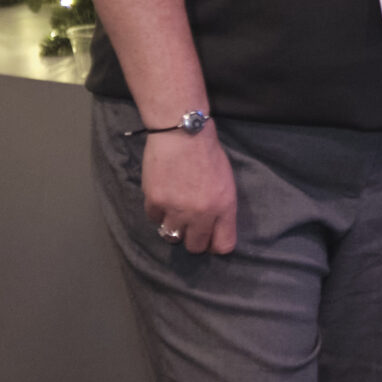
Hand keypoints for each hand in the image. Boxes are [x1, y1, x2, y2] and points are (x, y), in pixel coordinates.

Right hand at [143, 127, 236, 254]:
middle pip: (195, 246)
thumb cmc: (209, 154)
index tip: (212, 240)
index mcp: (224, 206)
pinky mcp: (155, 202)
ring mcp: (176, 210)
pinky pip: (155, 220)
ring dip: (174, 229)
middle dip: (194, 239)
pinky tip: (163, 199)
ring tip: (176, 214)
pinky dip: (158, 213)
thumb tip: (214, 227)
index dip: (217, 245)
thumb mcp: (226, 181)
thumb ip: (221, 206)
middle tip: (192, 228)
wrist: (183, 134)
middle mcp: (201, 213)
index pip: (223, 245)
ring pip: (172, 237)